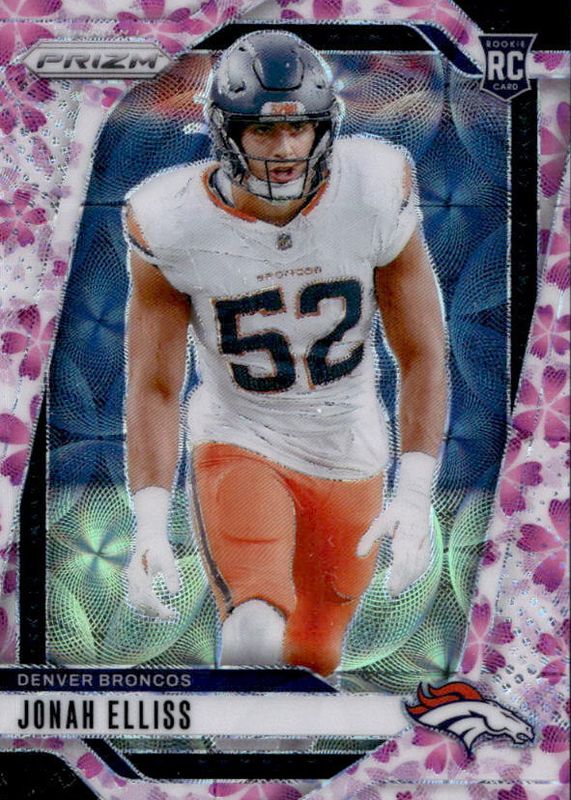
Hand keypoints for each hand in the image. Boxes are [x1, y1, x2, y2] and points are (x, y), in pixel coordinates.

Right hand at [125, 486, 179, 619]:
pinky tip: (155, 604)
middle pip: (140, 603)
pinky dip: (144, 603)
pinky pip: (135, 595)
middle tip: (170, 615)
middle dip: (154, 611)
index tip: (172, 614)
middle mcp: (132, 579)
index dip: (160, 609)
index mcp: (140, 576)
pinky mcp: (132, 577)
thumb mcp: (168, 559)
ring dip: (148, 609)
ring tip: (163, 612)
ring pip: (135, 601)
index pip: (149, 599)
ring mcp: (130, 578)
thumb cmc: (159, 546)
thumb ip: (171, 576)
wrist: (149, 534)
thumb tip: (174, 593)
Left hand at [357, 452, 435, 596]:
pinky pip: (424, 562)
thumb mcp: (381, 520)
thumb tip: (358, 555)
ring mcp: (425, 543)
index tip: (390, 588)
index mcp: (407, 534)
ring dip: (410, 579)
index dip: (397, 576)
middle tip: (392, 593)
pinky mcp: (427, 544)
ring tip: (398, 590)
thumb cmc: (397, 509)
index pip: (403, 560)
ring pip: (420, 566)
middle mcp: (419, 540)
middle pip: (412, 566)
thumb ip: (370, 537)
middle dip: (402, 581)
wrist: (416, 498)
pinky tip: (409, 580)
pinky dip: (417, 573)